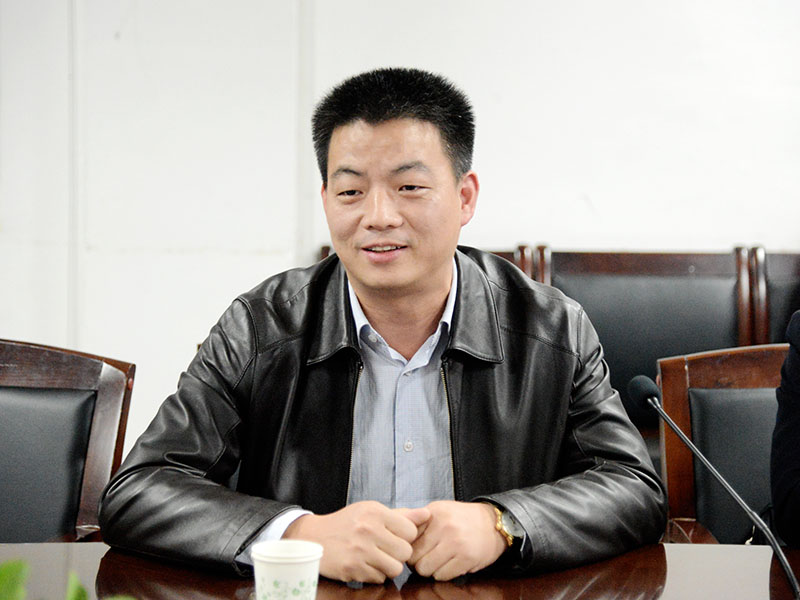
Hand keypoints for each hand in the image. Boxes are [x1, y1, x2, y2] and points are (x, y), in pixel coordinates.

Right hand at [283, 501, 429, 583]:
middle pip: (405, 552)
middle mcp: (368, 530)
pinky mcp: (352, 568)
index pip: (410, 531)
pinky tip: (364, 564)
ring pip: (394, 569)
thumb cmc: (347, 523)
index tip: (394, 536)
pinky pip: (378, 578)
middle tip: (386, 549)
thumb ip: (402, 515)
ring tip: (377, 558)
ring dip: (388, 566)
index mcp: (375, 512)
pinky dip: (374, 574)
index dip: (405, 537)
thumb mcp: (371, 511)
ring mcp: (359, 550)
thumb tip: (427, 515)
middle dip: (398, 554)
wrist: (314, 536)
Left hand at [407, 501, 505, 580]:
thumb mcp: (439, 510)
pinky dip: (443, 574)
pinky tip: (450, 564)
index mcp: (434, 513)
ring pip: (425, 569)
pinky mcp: (466, 558)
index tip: (415, 548)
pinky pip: (441, 576)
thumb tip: (394, 532)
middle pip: (413, 557)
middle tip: (426, 557)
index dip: (408, 547)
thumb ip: (417, 521)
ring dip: (430, 569)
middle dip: (417, 561)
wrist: (494, 524)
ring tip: (438, 560)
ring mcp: (456, 542)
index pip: (406, 538)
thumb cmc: (462, 519)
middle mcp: (444, 526)